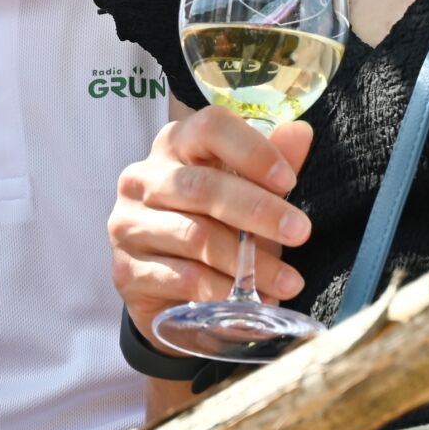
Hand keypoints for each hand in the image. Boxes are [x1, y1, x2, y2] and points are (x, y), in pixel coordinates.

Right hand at [107, 107, 315, 337]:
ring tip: (288, 281)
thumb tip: (301, 131)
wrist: (168, 288)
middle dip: (258, 210)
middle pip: (202, 186)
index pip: (209, 128)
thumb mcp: (246, 192)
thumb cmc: (212, 224)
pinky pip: (182, 278)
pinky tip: (252, 301)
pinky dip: (224, 291)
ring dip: (248, 263)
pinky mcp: (127, 269)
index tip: (289, 180)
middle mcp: (143, 178)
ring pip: (195, 237)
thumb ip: (272, 163)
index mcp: (174, 145)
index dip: (251, 150)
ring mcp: (129, 224)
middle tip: (300, 232)